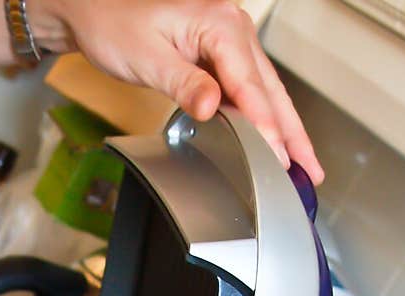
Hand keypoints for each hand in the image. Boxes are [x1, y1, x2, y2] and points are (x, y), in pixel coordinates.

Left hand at [40, 0, 323, 182]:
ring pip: (266, 89)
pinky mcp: (219, 52)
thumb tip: (213, 107)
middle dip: (292, 132)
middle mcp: (232, 27)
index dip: (266, 126)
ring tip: (303, 161)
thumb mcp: (148, 59)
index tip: (277, 157)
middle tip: (310, 169)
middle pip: (270, 89)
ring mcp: (229, 39)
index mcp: (219, 24)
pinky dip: (265, 115)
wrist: (94, 9)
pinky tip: (273, 137)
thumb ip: (185, 83)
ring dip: (285, 126)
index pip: (250, 86)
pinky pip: (249, 87)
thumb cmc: (114, 25)